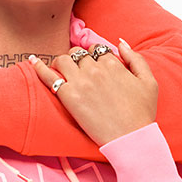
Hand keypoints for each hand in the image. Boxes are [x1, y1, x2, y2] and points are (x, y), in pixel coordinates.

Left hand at [27, 40, 156, 145]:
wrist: (131, 138)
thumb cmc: (142, 113)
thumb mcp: (149, 81)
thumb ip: (135, 58)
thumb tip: (120, 42)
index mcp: (113, 64)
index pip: (97, 50)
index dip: (96, 57)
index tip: (95, 67)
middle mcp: (95, 69)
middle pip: (79, 54)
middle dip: (79, 60)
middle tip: (80, 73)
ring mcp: (80, 82)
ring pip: (63, 60)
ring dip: (63, 63)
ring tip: (64, 73)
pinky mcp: (68, 97)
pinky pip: (49, 76)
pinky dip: (39, 66)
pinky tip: (32, 61)